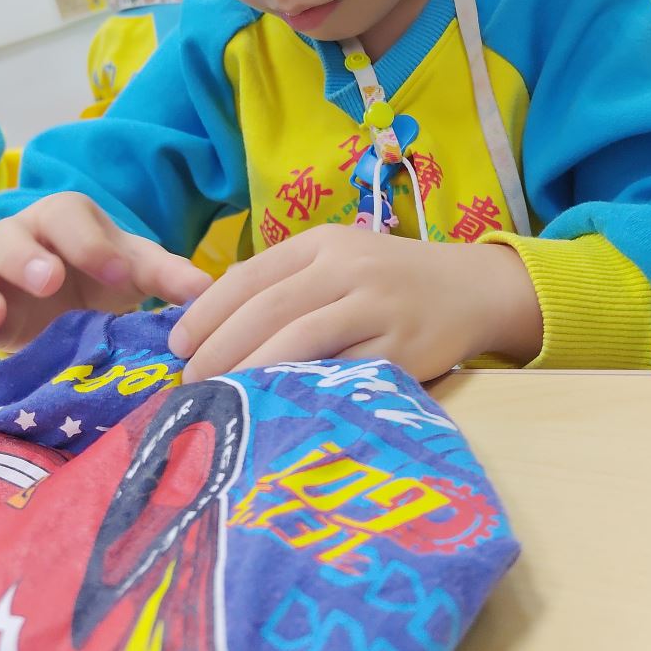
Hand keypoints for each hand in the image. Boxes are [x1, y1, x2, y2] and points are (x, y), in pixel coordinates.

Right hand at [0, 191, 211, 363]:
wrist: (72, 307)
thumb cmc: (105, 277)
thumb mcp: (136, 273)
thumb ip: (167, 276)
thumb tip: (204, 290)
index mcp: (63, 221)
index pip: (68, 216)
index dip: (90, 241)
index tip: (116, 272)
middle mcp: (17, 240)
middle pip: (7, 235)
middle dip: (26, 257)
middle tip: (49, 282)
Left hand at [168, 223, 542, 382]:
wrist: (473, 288)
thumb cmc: (392, 280)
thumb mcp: (340, 261)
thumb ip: (288, 283)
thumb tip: (214, 324)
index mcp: (323, 244)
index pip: (249, 275)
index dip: (207, 312)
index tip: (177, 345)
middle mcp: (347, 268)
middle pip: (266, 309)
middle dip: (218, 349)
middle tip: (190, 383)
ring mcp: (376, 307)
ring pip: (298, 341)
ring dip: (250, 372)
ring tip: (221, 398)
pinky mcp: (401, 349)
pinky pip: (341, 372)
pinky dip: (301, 389)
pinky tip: (276, 406)